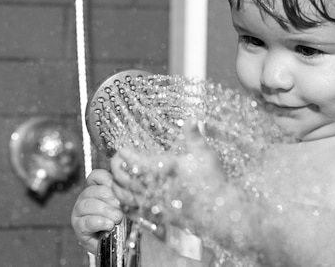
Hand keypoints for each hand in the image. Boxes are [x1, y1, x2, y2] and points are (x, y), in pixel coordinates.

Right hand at [71, 169, 123, 253]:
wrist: (115, 242)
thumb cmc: (121, 220)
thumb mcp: (125, 203)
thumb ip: (123, 192)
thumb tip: (128, 183)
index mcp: (96, 188)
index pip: (96, 176)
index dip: (107, 180)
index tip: (118, 187)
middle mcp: (85, 197)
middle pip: (92, 190)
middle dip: (109, 198)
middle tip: (120, 207)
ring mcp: (79, 212)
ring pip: (87, 205)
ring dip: (105, 211)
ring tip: (117, 218)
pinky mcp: (78, 227)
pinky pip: (85, 222)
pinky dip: (99, 223)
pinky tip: (109, 225)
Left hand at [110, 119, 227, 231]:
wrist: (218, 209)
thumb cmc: (212, 180)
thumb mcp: (204, 153)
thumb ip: (195, 135)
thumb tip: (193, 118)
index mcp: (161, 169)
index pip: (131, 161)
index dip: (123, 153)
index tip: (122, 147)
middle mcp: (153, 187)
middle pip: (122, 178)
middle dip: (116, 167)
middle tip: (116, 158)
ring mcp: (153, 203)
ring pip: (124, 196)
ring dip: (117, 185)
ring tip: (116, 178)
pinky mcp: (157, 216)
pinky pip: (134, 211)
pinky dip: (126, 204)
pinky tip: (127, 200)